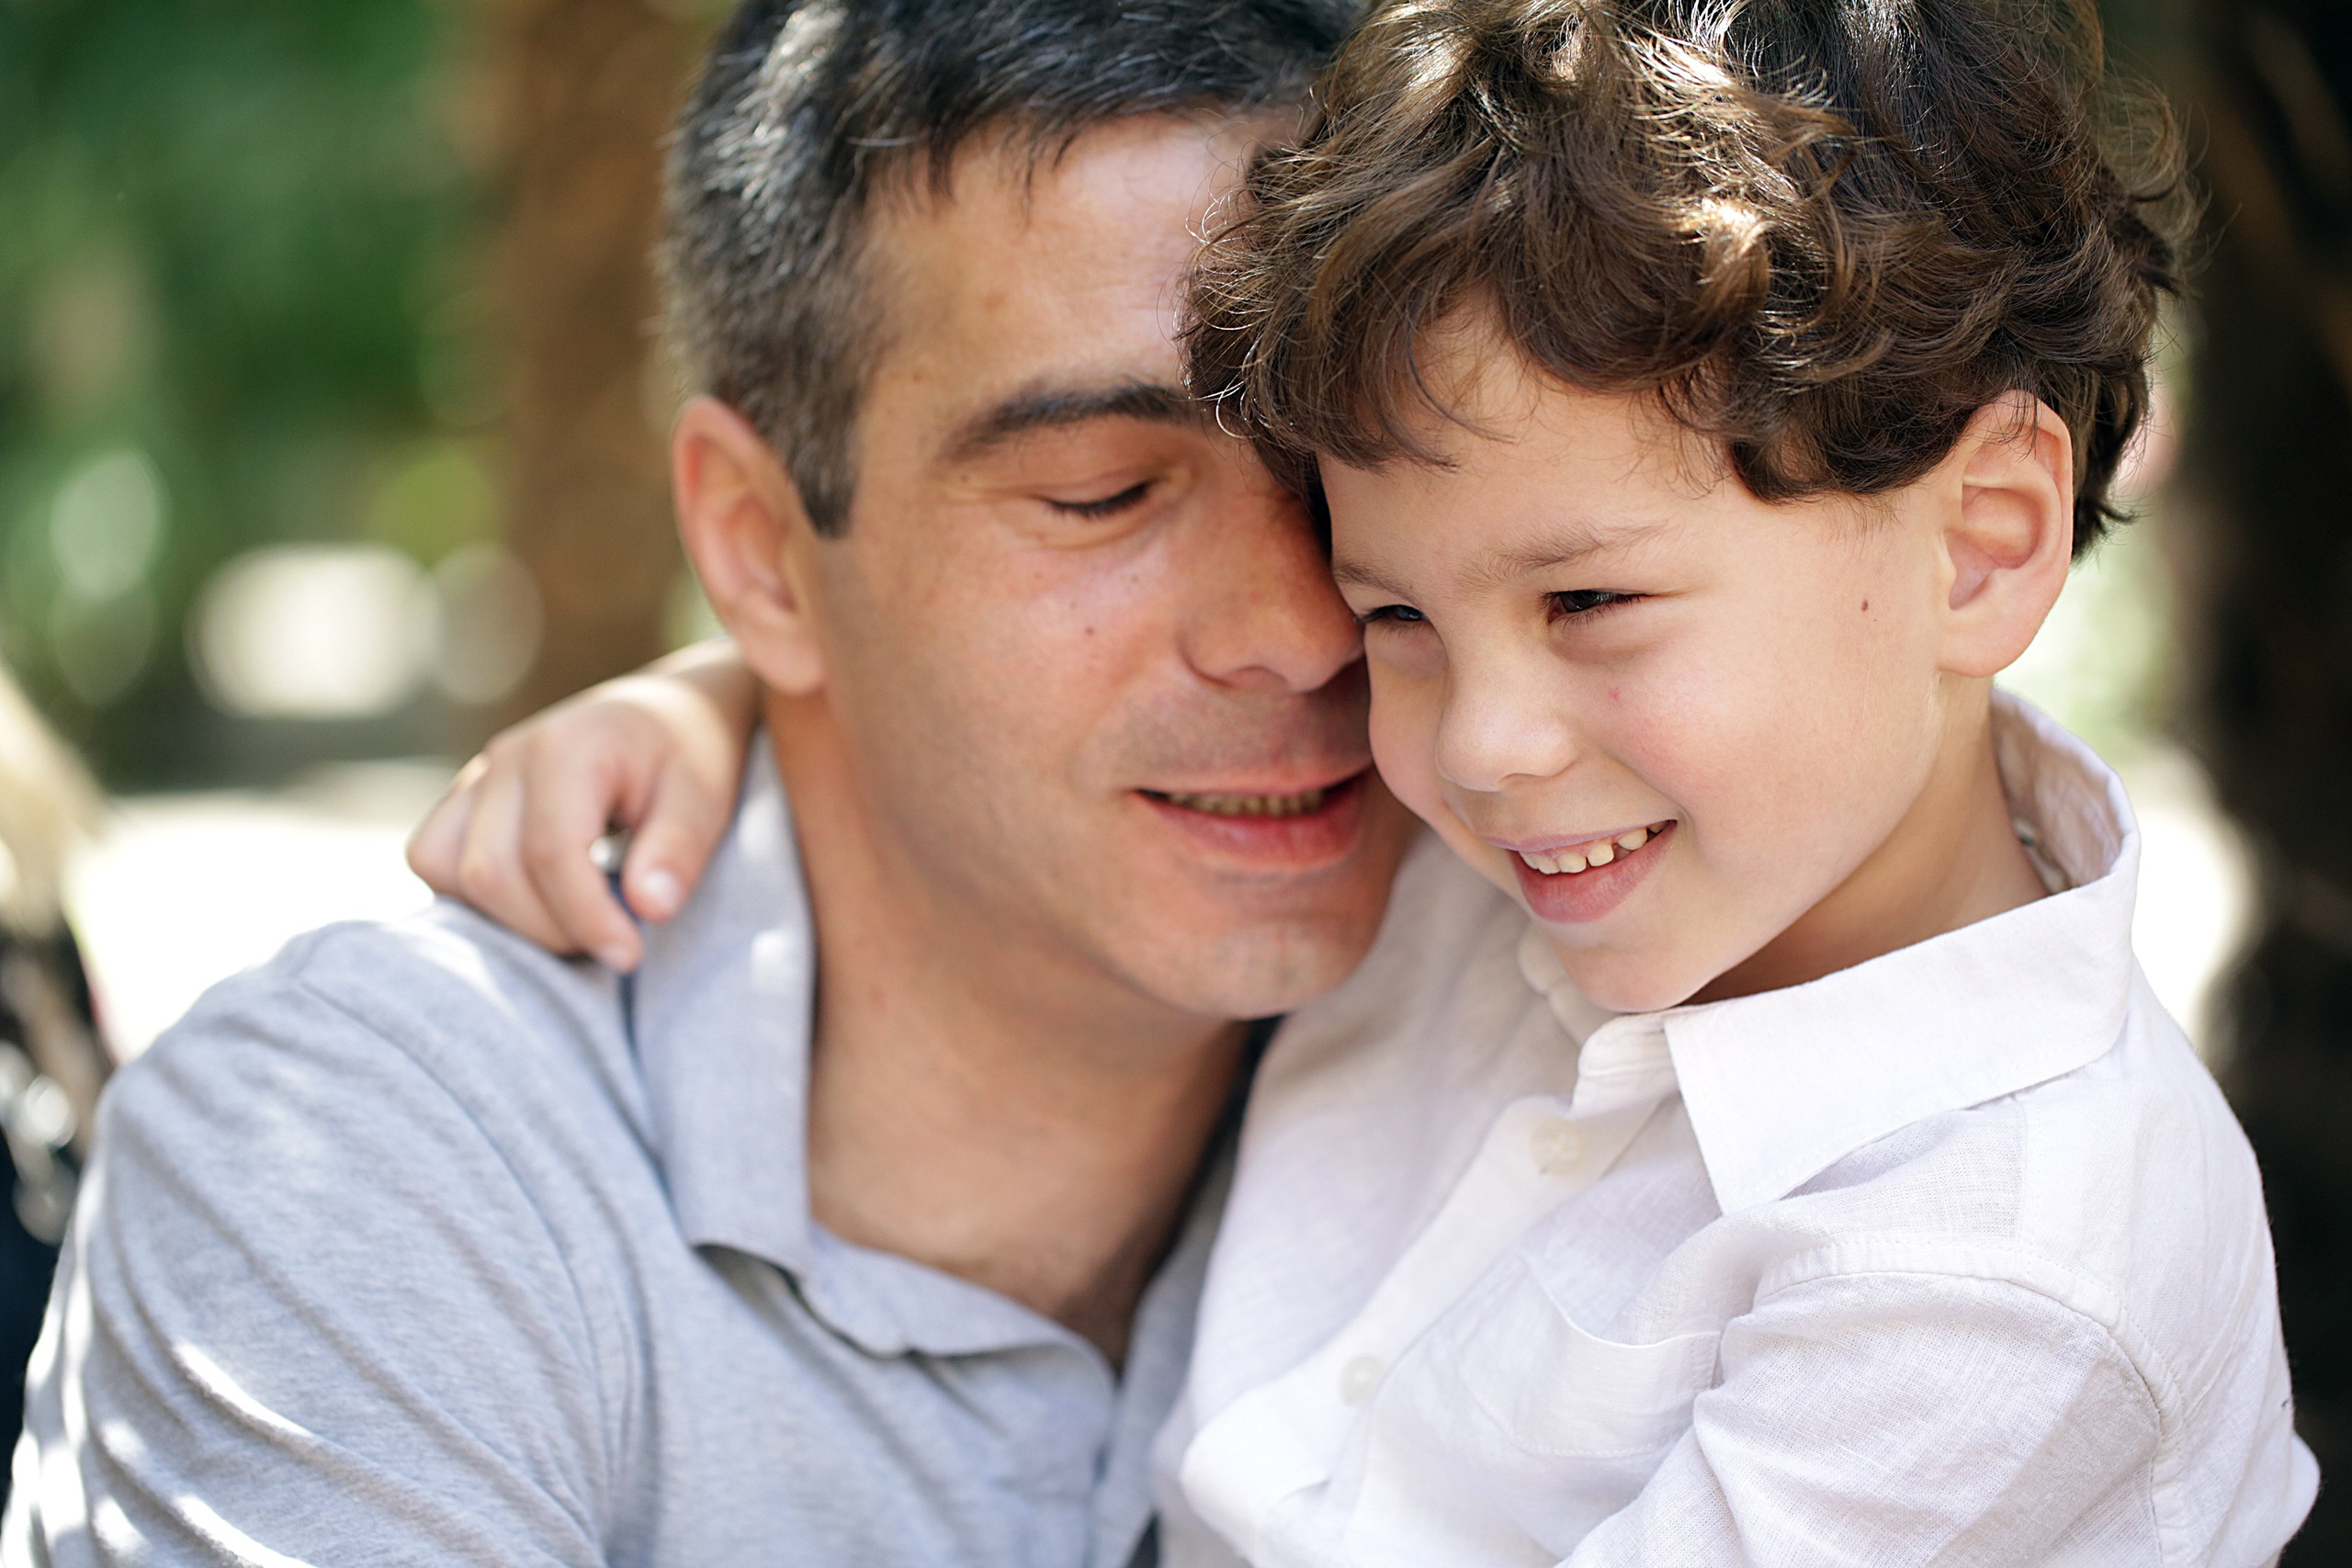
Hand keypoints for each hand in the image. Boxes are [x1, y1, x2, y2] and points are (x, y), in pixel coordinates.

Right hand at [407, 640, 760, 969]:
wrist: (671, 711)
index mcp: (565, 746)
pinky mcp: (467, 798)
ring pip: (443, 867)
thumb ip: (678, 850)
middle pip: (489, 872)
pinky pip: (436, 858)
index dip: (585, 918)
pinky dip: (477, 897)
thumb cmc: (693, 755)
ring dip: (505, 918)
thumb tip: (649, 909)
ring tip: (579, 921)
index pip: (550, 853)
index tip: (629, 956)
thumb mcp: (705, 797)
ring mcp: (478, 775)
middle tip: (614, 941)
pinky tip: (545, 903)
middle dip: (549, 928)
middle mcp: (507, 757)